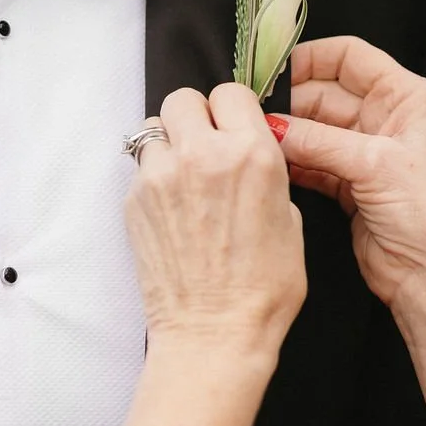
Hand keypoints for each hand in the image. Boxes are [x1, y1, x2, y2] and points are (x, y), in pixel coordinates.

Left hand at [125, 84, 306, 360]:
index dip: (233, 111)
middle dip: (196, 118)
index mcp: (251, 154)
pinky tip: (174, 211)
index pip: (230, 93)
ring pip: (155, 129)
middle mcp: (202, 156)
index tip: (234, 128)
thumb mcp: (290, 221)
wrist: (214, 333)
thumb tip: (250, 158)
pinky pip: (142, 168)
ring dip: (170, 146)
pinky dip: (156, 179)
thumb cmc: (263, 290)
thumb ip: (267, 174)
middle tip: (206, 148)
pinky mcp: (134, 201)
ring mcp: (161, 177)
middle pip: (183, 99)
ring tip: (185, 180)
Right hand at [278, 37, 425, 309]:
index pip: (351, 57)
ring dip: (288, 135)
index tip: (272, 70)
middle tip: (255, 113)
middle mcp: (387, 119)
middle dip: (290, 103)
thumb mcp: (375, 164)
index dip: (311, 58)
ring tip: (258, 139)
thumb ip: (320, 140)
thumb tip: (271, 125)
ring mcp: (367, 153)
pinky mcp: (351, 185)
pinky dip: (293, 162)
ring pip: (315, 130)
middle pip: (325, 93)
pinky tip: (272, 164)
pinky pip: (313, 162)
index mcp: (407, 98)